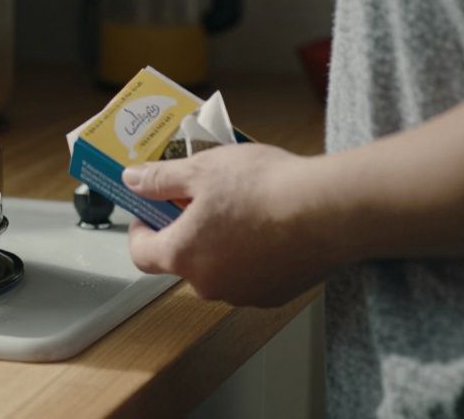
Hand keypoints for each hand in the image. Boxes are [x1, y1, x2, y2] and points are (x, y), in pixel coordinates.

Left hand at [123, 143, 342, 306]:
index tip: (149, 211)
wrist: (330, 211)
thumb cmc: (263, 188)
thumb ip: (161, 179)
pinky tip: (270, 227)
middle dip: (187, 231)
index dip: (140, 230)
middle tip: (201, 199)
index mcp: (182, 255)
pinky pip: (252, 275)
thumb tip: (133, 180)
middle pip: (183, 260)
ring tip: (241, 209)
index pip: (141, 254)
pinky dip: (253, 256)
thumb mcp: (201, 169)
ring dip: (221, 244)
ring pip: (219, 268)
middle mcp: (209, 284)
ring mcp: (245, 294)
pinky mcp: (277, 294)